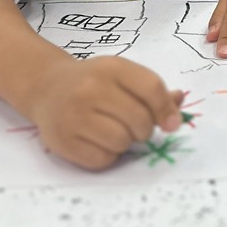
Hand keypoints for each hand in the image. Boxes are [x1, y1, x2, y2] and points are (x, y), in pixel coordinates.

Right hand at [27, 55, 183, 169]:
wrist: (47, 87)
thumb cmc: (93, 82)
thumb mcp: (122, 75)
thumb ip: (152, 89)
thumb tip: (178, 102)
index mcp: (112, 67)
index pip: (152, 88)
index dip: (166, 109)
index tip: (171, 123)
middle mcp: (90, 88)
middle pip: (140, 119)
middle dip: (145, 129)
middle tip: (136, 127)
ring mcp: (74, 115)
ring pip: (122, 141)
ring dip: (126, 143)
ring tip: (114, 132)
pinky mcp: (63, 140)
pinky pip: (102, 159)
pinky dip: (108, 155)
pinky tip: (99, 142)